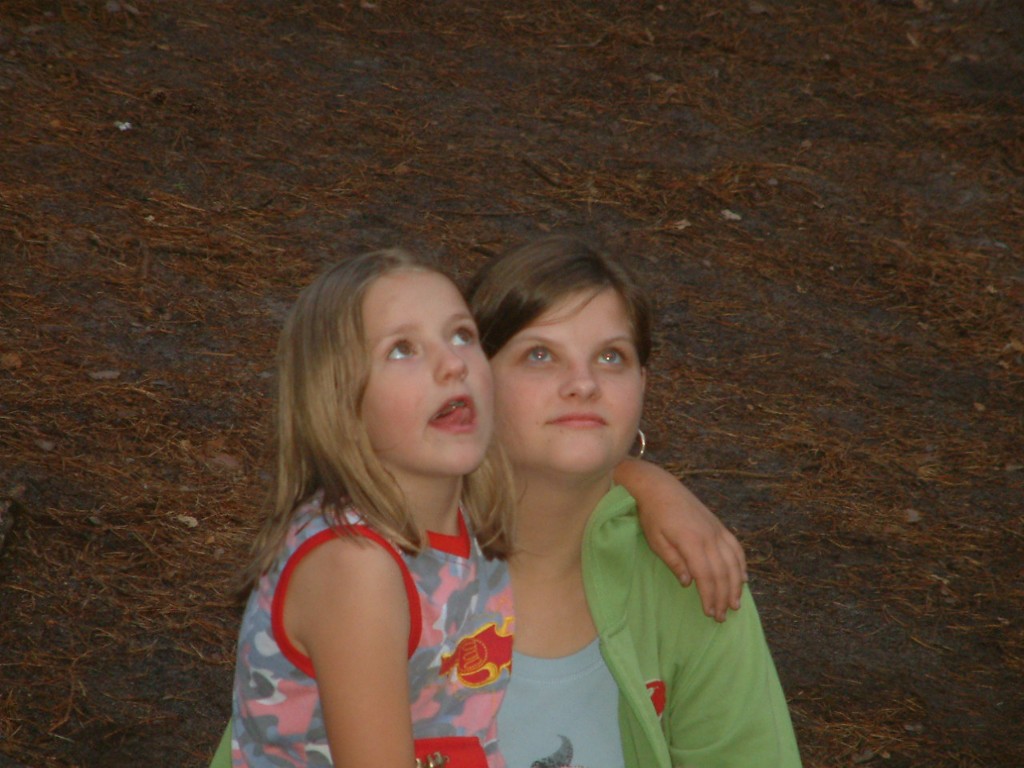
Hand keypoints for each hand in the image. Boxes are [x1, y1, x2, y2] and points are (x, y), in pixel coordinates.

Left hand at [615, 458, 747, 621]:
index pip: (706, 576)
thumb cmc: (653, 515)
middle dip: (723, 597)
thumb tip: (688, 583)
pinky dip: (741, 565)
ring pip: (733, 562)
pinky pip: (736, 548)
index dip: (709, 596)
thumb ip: (673, 562)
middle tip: (721, 616)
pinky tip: (743, 578)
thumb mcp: (656, 541)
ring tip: (735, 604)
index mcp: (691, 541)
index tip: (709, 613)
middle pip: (722, 573)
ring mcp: (717, 530)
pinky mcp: (719, 526)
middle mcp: (709, 537)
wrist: (660, 487)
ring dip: (736, 585)